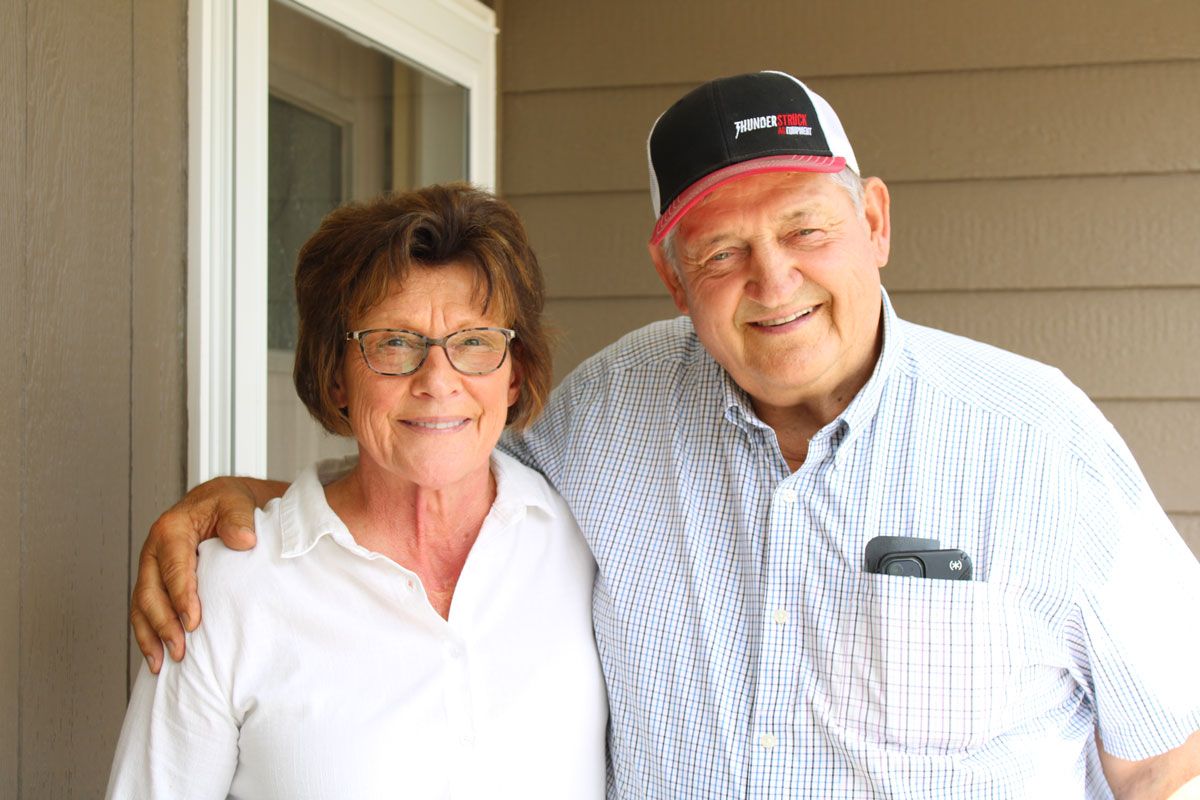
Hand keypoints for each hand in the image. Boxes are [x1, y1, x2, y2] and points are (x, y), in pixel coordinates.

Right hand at [131, 476, 270, 672]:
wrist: (217, 502)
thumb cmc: (225, 502)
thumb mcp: (235, 502)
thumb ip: (238, 520)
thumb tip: (243, 540)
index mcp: (171, 530)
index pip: (173, 567)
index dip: (181, 596)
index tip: (193, 621)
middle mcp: (153, 550)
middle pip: (150, 592)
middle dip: (163, 624)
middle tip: (179, 649)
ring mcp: (151, 567)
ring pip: (141, 606)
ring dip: (150, 635)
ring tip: (162, 663)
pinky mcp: (155, 581)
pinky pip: (145, 610)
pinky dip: (148, 633)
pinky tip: (156, 655)